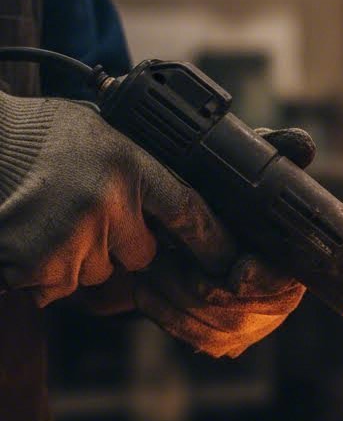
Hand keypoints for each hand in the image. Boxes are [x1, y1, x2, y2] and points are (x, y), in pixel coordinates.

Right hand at [0, 90, 234, 304]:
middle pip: (142, 255)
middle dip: (123, 243)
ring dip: (84, 256)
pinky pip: (61, 287)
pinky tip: (36, 235)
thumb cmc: (40, 135)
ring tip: (54, 217)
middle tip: (89, 211)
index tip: (228, 261)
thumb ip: (145, 170)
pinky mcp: (36, 268)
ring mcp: (70, 239)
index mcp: (127, 166)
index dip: (212, 242)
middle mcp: (105, 204)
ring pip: (101, 272)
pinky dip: (50, 271)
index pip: (188, 214)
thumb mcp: (104, 133)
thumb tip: (188, 212)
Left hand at [132, 127, 314, 358]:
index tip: (236, 271)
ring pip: (211, 327)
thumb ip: (272, 157)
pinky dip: (162, 311)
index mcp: (292, 267)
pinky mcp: (217, 342)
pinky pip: (189, 336)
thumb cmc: (220, 202)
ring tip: (151, 263)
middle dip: (199, 286)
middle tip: (169, 255)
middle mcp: (277, 305)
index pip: (284, 285)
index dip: (262, 280)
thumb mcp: (242, 175)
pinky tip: (145, 285)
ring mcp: (248, 328)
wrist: (183, 234)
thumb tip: (303, 144)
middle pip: (241, 313)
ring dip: (175, 296)